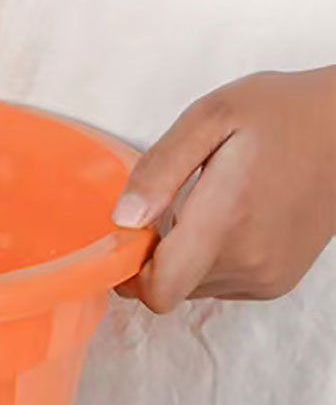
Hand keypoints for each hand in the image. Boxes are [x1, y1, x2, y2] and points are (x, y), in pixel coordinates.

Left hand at [111, 68, 335, 312]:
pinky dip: (210, 259)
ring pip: (194, 287)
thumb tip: (123, 219)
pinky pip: (221, 284)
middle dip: (153, 255)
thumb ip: (160, 169)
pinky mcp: (278, 280)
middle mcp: (248, 262)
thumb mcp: (210, 118)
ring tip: (205, 203)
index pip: (157, 290)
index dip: (129, 268)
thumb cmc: (280, 114)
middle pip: (170, 289)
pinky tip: (228, 217)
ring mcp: (267, 276)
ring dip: (183, 256)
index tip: (129, 229)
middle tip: (167, 203)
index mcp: (226, 222)